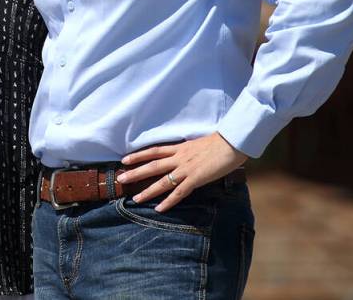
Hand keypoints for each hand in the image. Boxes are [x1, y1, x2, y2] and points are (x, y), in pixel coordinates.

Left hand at [116, 132, 247, 212]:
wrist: (232, 143)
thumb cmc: (219, 142)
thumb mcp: (197, 144)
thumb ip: (188, 151)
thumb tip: (184, 154)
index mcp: (179, 148)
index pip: (154, 151)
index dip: (138, 155)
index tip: (125, 159)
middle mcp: (179, 158)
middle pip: (152, 165)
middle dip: (135, 172)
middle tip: (121, 178)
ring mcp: (186, 169)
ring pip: (162, 181)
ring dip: (148, 191)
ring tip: (135, 199)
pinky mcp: (196, 179)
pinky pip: (179, 192)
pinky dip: (168, 202)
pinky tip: (159, 209)